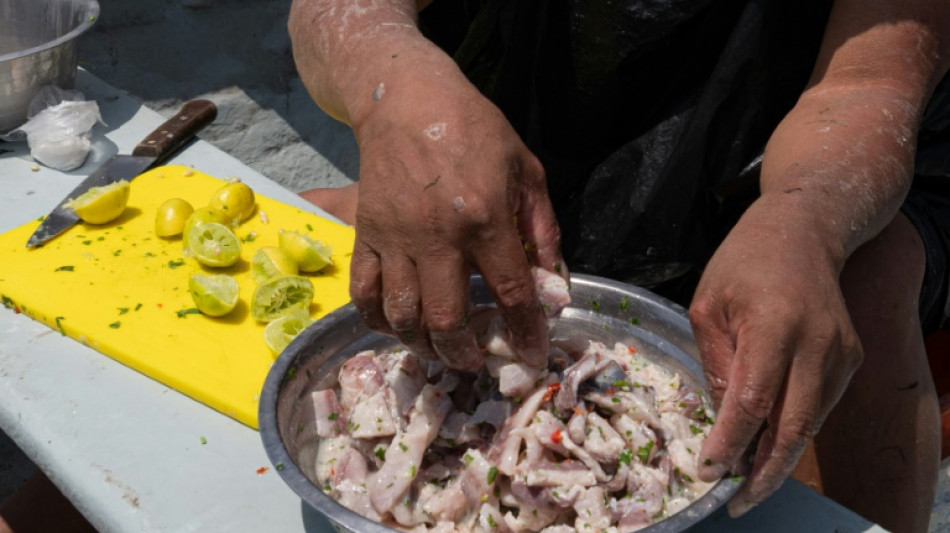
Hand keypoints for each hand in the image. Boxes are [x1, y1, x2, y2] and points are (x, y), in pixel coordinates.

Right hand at [348, 57, 563, 370]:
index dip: (525, 333)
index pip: (510, 293)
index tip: (532, 357)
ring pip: (402, 315)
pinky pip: (364, 292)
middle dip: (465, 354)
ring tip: (440, 349)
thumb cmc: (473, 130)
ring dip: (422, 345)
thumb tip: (553, 281)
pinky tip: (397, 326)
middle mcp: (437, 236)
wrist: (405, 101)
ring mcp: (395, 238)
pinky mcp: (366, 234)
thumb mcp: (526, 169)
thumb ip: (542, 228)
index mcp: (485, 218)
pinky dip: (377, 320)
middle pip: (447, 320)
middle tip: (476, 362)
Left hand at [690, 194, 862, 514]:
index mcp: (772, 324)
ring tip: (746, 480)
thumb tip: (721, 420)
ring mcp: (841, 352)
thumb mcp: (709, 306)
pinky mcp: (851, 358)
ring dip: (779, 458)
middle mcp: (816, 342)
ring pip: (811, 424)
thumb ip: (716, 364)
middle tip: (736, 501)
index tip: (708, 472)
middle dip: (764, 472)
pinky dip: (794, 430)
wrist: (804, 230)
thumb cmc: (744, 263)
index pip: (753, 400)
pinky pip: (820, 406)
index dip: (731, 443)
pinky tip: (768, 442)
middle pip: (794, 426)